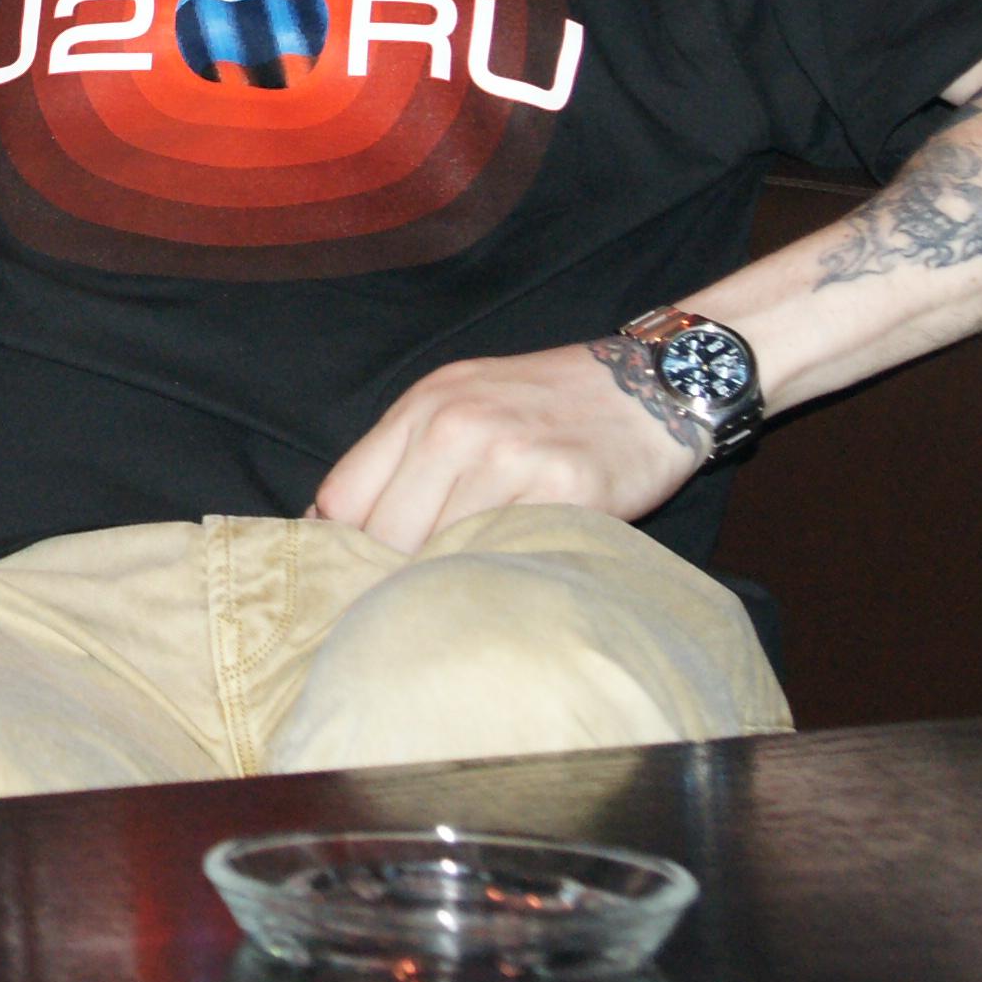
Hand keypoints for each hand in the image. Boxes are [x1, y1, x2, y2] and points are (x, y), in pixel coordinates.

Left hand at [307, 343, 702, 552]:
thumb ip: (400, 456)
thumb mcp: (459, 403)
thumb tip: (332, 526)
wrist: (649, 385)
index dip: (341, 545)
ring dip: (446, 578)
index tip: (355, 572)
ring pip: (439, 552)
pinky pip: (505, 553)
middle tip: (410, 595)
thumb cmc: (545, 405)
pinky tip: (508, 573)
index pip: (342, 497)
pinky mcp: (563, 489)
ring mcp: (510, 457)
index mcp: (421, 407)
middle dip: (389, 572)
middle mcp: (456, 427)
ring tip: (461, 590)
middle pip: (383, 535)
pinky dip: (499, 573)